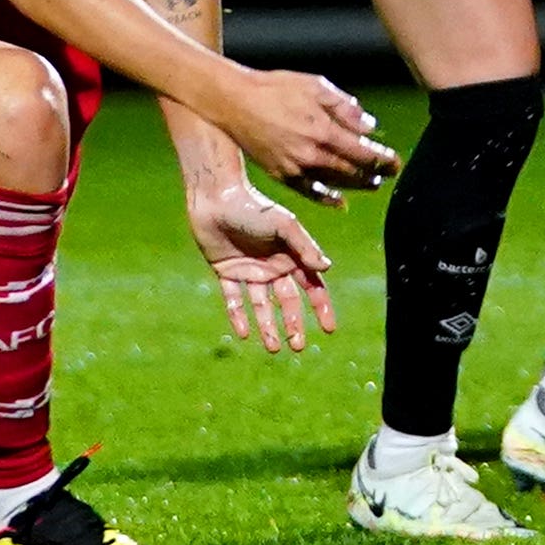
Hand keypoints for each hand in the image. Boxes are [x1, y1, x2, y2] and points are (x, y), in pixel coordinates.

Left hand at [186, 175, 338, 352]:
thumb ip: (304, 246)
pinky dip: (238, 317)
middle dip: (294, 325)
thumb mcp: (284, 225)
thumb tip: (326, 268)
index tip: (329, 330)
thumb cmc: (253, 207)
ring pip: (261, 306)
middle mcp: (273, 266)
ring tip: (273, 348)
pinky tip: (244, 334)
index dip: (321, 307)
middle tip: (297, 347)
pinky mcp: (226, 272)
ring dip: (268, 327)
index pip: (311, 286)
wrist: (216, 196)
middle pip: (287, 302)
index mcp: (291, 255)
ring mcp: (249, 271)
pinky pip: (233, 300)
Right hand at [228, 64, 396, 201]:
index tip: (396, 162)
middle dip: (375, 173)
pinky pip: (310, 192)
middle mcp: (311, 153)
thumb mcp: (316, 86)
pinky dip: (327, 198)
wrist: (236, 102)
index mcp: (323, 130)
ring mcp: (296, 167)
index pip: (363, 153)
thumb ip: (345, 108)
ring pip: (335, 183)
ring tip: (372, 184)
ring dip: (357, 186)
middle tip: (390, 173)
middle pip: (353, 171)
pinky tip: (340, 202)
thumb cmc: (277, 88)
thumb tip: (369, 127)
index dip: (383, 159)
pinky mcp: (282, 175)